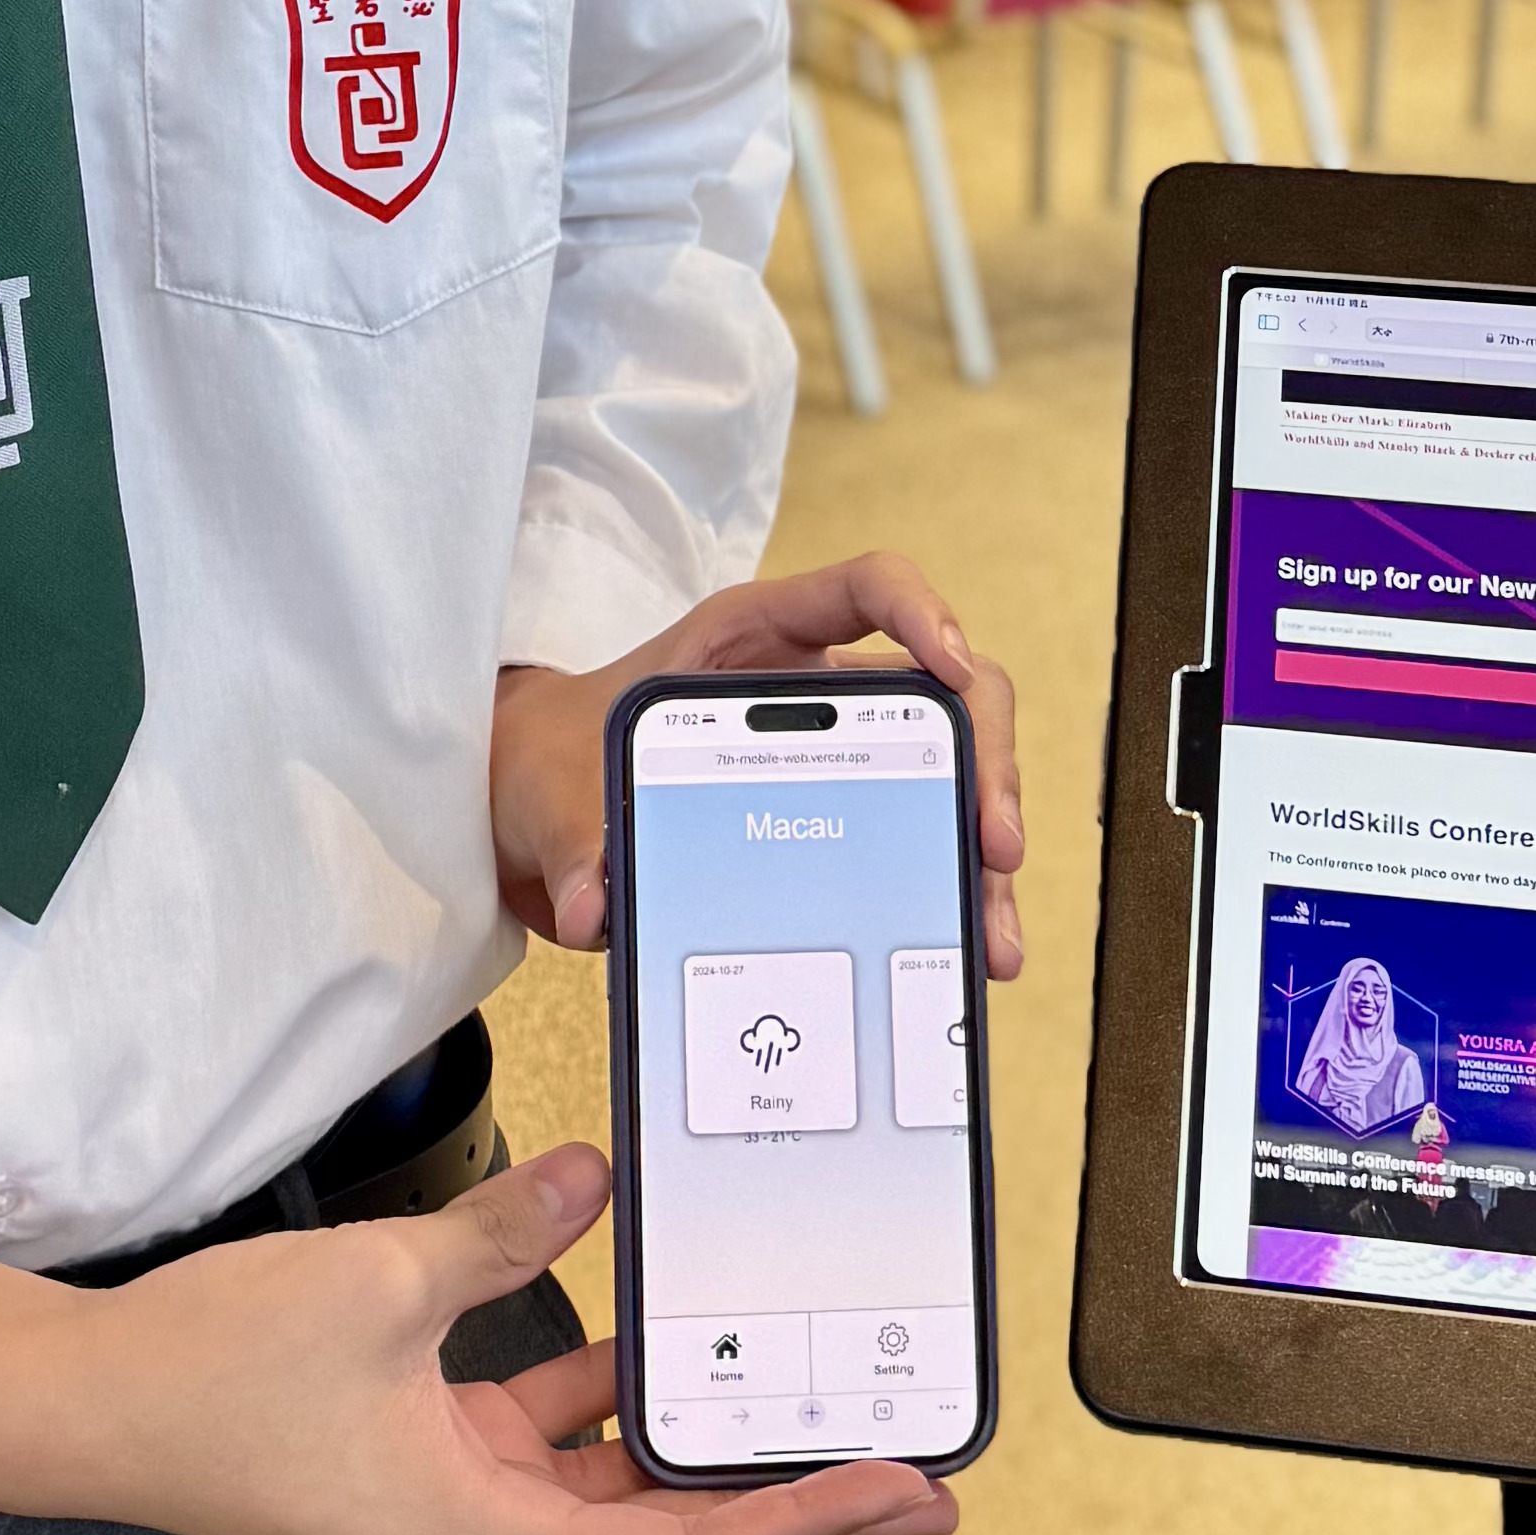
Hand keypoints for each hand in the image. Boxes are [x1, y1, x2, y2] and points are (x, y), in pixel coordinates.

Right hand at [71, 1140, 950, 1534]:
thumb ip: (505, 1237)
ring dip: (694, 1441)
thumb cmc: (222, 1371)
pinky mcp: (418, 1469)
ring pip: (608, 1488)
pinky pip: (541, 1443)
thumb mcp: (382, 1284)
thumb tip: (597, 1182)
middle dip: (784, 1494)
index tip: (902, 1494)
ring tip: (801, 1391)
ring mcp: (450, 1514)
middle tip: (902, 1462)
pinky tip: (651, 1326)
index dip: (805, 1522)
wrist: (89, 1411)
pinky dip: (600, 1395)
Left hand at [490, 549, 1022, 979]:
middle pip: (942, 690)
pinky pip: (921, 839)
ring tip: (991, 931)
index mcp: (753, 639)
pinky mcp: (844, 819)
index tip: (952, 662)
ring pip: (951, 772)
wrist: (542, 814)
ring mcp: (840, 754)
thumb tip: (591, 911)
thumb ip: (571, 841)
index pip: (865, 587)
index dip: (922, 608)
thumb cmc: (556, 764)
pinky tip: (967, 948)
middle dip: (984, 760)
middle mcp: (814, 689)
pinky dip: (950, 888)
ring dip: (980, 844)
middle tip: (993, 843)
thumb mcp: (552, 790)